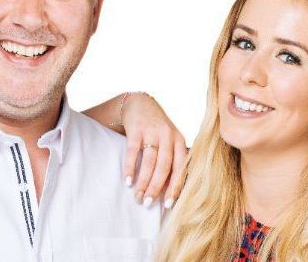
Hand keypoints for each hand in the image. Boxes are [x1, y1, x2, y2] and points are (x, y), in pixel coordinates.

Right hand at [120, 92, 187, 208]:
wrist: (140, 103)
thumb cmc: (156, 128)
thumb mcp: (170, 139)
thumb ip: (172, 160)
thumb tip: (170, 191)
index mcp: (179, 141)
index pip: (180, 168)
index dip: (174, 188)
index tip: (167, 205)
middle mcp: (168, 136)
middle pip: (164, 167)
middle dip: (156, 188)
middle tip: (147, 203)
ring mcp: (152, 131)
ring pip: (149, 162)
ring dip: (143, 181)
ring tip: (137, 196)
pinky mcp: (136, 129)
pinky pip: (133, 152)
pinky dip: (130, 168)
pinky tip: (127, 180)